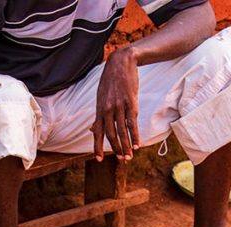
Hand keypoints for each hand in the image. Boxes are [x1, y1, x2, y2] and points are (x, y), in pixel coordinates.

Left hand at [92, 47, 139, 161]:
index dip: (98, 146)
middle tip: (121, 160)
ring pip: (122, 130)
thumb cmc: (110, 81)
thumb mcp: (100, 97)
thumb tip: (93, 128)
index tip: (99, 159)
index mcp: (99, 109)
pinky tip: (138, 144)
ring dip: (126, 145)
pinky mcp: (131, 103)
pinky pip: (132, 123)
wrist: (121, 63)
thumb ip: (98, 115)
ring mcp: (119, 106)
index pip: (98, 132)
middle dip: (116, 149)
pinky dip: (135, 135)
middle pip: (111, 134)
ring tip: (129, 156)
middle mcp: (108, 109)